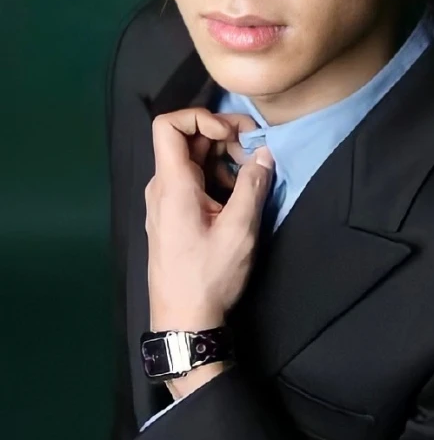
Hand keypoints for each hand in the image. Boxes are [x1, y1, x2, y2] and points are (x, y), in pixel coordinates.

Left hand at [145, 107, 273, 335]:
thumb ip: (253, 186)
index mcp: (172, 184)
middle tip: (256, 152)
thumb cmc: (208, 276)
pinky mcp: (173, 215)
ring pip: (192, 161)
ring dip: (224, 159)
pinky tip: (239, 197)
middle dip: (223, 137)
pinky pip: (193, 181)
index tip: (232, 135)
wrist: (184, 322)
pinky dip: (217, 178)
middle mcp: (162, 186)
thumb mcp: (240, 230)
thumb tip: (265, 154)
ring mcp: (165, 201)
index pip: (168, 124)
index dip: (201, 117)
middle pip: (186, 140)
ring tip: (252, 178)